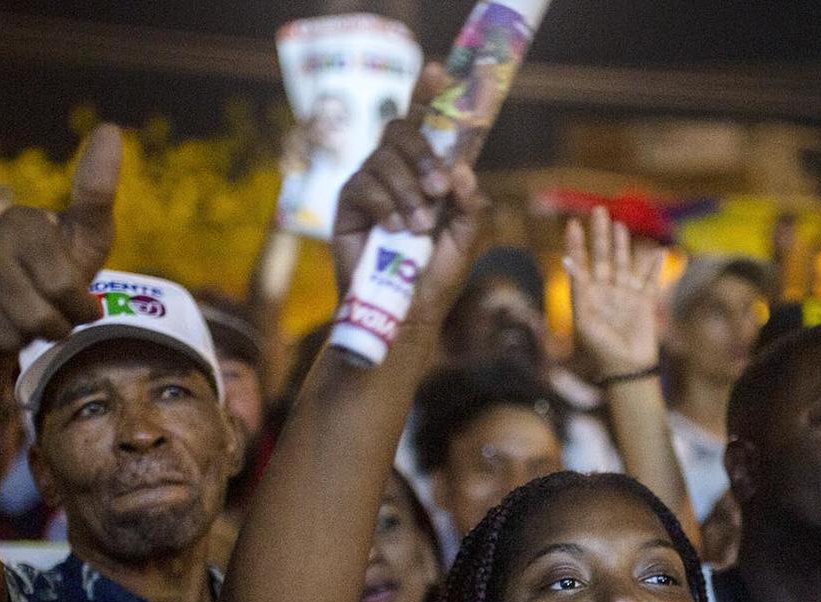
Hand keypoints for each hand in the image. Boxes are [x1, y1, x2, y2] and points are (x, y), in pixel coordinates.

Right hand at [0, 122, 119, 360]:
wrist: (8, 312)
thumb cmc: (56, 275)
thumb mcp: (87, 238)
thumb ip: (97, 192)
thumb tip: (110, 127)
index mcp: (17, 219)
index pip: (63, 285)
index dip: (77, 306)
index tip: (76, 303)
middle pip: (35, 314)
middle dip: (52, 327)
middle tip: (49, 319)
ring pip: (5, 333)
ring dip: (22, 340)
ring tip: (19, 323)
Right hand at [331, 64, 488, 329]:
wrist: (405, 311)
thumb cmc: (435, 275)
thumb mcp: (465, 238)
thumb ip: (470, 204)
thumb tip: (462, 171)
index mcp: (427, 170)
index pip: (426, 122)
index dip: (428, 94)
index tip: (439, 71)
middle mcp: (397, 168)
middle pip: (402, 131)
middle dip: (424, 156)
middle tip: (440, 190)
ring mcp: (370, 182)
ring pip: (385, 160)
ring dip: (408, 192)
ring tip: (419, 229)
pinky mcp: (350, 202)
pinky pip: (365, 185)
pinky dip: (386, 206)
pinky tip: (396, 230)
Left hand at [564, 207, 661, 379]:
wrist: (627, 368)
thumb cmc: (601, 349)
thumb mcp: (584, 321)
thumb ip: (579, 292)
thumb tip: (570, 264)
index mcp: (588, 297)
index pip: (581, 264)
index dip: (577, 245)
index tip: (573, 224)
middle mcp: (606, 292)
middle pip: (603, 257)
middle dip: (600, 235)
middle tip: (598, 210)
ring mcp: (626, 296)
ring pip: (624, 264)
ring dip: (622, 245)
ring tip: (618, 225)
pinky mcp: (644, 303)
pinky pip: (651, 281)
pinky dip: (655, 268)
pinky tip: (658, 253)